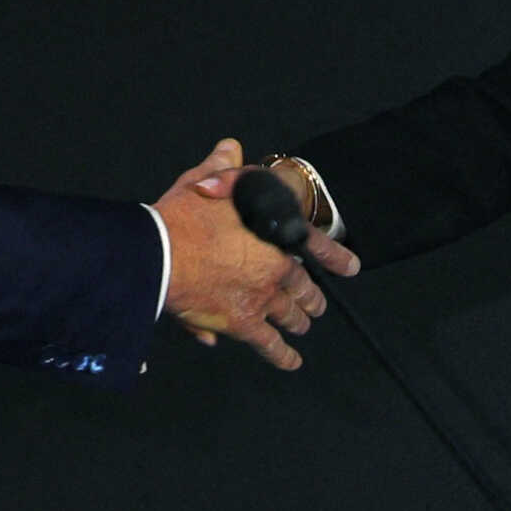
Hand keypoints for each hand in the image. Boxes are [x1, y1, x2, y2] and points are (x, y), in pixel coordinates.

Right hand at [152, 140, 349, 368]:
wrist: (159, 255)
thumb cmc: (181, 217)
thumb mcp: (204, 181)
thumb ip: (223, 166)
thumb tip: (231, 148)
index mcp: (274, 232)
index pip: (316, 244)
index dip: (336, 256)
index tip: (351, 267)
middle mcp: (276, 267)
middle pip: (304, 287)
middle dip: (311, 297)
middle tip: (316, 305)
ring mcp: (262, 298)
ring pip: (291, 315)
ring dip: (298, 321)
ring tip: (302, 325)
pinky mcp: (243, 323)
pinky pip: (270, 344)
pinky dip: (282, 355)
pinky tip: (291, 361)